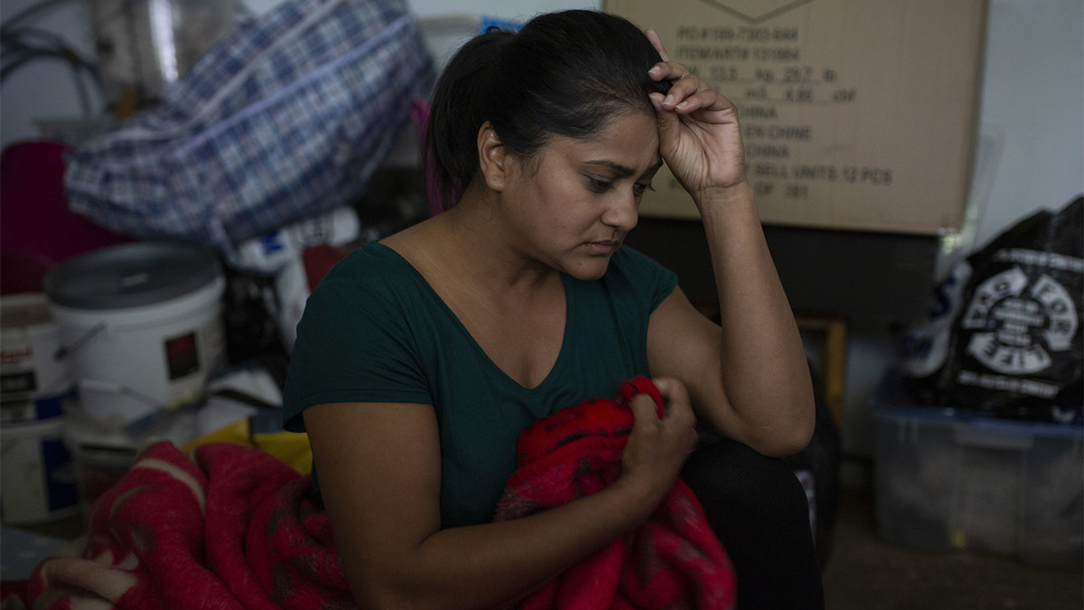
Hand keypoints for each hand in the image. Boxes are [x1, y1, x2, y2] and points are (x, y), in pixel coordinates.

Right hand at [618, 377, 698, 512]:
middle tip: (630, 405)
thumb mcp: (643, 424)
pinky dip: (651, 424)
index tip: (637, 395)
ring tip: (632, 419)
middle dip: (649, 397)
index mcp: (685, 416)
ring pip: (665, 413)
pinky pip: (664, 427)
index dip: (655, 384)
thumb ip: (643, 401)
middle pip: (670, 398)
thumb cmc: (646, 458)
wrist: (644, 492)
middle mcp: (689, 426)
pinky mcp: (674, 449)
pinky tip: (639, 433)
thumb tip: (640, 395)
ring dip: (648, 411)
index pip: (675, 384)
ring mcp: (682, 439)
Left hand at [645, 29, 747, 199]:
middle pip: (679, 74)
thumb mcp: (667, 142)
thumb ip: (662, 118)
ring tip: (671, 105)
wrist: (710, 185)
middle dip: (665, 69)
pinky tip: (684, 109)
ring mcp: (707, 105)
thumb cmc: (688, 167)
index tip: (648, 36)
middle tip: (652, 73)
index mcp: (673, 107)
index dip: (659, 57)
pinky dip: (695, 100)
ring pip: (693, 82)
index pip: (665, 79)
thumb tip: (653, 93)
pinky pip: (709, 96)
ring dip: (679, 89)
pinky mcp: (724, 109)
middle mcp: (690, 102)